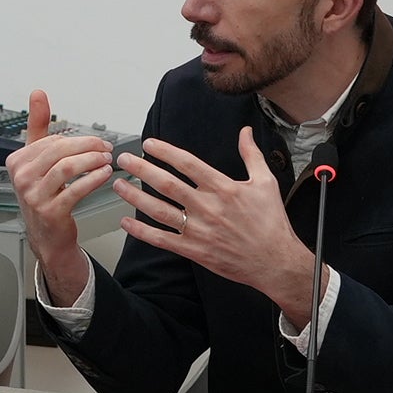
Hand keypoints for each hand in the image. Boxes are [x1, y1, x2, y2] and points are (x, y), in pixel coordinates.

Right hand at [4, 90, 119, 307]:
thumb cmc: (44, 194)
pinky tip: (104, 175)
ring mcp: (33, 195)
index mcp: (17, 161)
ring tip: (107, 160)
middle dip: (88, 147)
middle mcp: (21, 178)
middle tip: (106, 148)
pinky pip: (75, 189)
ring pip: (66, 167)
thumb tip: (37, 94)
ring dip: (92, 161)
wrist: (47, 235)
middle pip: (59, 151)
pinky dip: (93, 179)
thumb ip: (38, 125)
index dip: (78, 140)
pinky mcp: (49, 211)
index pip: (51, 141)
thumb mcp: (38, 158)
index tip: (97, 142)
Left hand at [113, 128, 318, 325]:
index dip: (165, 151)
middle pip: (167, 184)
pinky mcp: (194, 250)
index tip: (149, 144)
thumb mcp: (266, 182)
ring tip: (118, 185)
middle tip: (124, 160)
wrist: (274, 261)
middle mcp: (207, 207)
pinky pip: (162, 239)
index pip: (187, 163)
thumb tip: (245, 132)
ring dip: (135, 197)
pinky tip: (126, 221)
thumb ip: (252, 155)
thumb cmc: (271, 223)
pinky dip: (142, 231)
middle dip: (142, 170)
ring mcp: (199, 230)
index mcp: (223, 187)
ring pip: (159, 211)